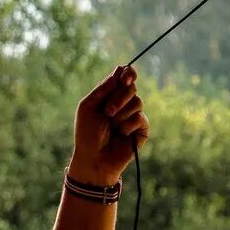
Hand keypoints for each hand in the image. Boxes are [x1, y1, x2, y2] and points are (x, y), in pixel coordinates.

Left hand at [68, 66, 149, 188]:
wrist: (94, 159)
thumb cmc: (87, 134)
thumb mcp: (88, 107)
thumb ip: (104, 88)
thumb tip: (121, 69)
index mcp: (110, 95)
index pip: (125, 76)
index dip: (128, 74)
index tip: (125, 78)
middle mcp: (123, 103)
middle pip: (131, 87)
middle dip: (119, 98)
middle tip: (107, 112)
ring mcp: (133, 115)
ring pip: (137, 102)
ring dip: (121, 115)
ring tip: (112, 127)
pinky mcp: (142, 129)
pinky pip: (141, 118)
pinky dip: (128, 126)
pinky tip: (121, 135)